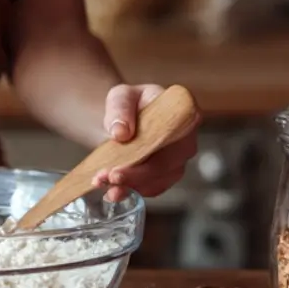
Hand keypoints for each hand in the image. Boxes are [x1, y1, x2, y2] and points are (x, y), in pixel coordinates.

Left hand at [93, 83, 199, 201]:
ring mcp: (178, 162)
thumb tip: (120, 132)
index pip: (172, 138)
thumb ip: (120, 109)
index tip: (128, 160)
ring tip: (102, 182)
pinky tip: (112, 190)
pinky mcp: (165, 177)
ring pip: (157, 181)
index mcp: (183, 116)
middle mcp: (186, 142)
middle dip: (134, 175)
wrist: (124, 120)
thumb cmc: (129, 104)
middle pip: (164, 165)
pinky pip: (151, 188)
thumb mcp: (121, 96)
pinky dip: (130, 191)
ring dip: (129, 186)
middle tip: (108, 176)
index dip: (152, 152)